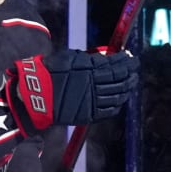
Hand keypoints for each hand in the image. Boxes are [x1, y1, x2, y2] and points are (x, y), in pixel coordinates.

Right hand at [6, 48, 138, 135]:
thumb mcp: (70, 57)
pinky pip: (109, 110)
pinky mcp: (88, 114)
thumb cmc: (50, 70)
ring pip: (118, 96)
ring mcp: (93, 101)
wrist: (35, 94)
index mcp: (90, 69)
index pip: (117, 65)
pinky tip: (120, 99)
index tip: (132, 58)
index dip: (127, 62)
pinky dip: (118, 104)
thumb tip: (106, 57)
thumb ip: (90, 58)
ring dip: (127, 89)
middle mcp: (95, 85)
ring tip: (131, 83)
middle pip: (121, 80)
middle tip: (135, 71)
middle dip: (131, 74)